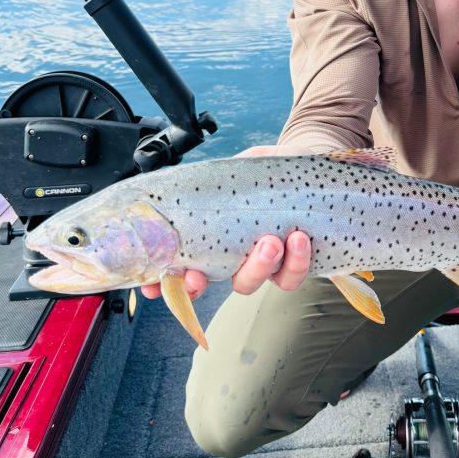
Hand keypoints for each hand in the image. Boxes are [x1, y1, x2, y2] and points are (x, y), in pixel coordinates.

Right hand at [140, 143, 312, 300]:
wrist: (309, 170)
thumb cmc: (266, 173)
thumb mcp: (234, 170)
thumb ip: (211, 181)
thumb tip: (186, 188)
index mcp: (210, 237)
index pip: (178, 266)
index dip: (162, 282)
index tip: (150, 287)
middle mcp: (231, 256)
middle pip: (204, 283)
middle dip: (199, 284)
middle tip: (201, 273)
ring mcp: (260, 264)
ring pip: (248, 283)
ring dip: (257, 267)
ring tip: (271, 241)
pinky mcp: (291, 265)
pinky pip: (289, 277)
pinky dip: (295, 262)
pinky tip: (299, 238)